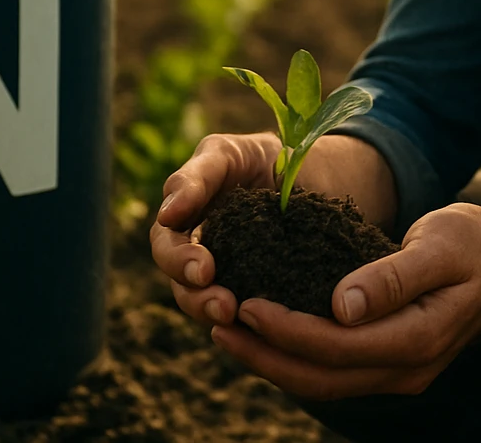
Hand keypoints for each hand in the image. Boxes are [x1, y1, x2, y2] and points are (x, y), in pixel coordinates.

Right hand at [150, 131, 280, 329]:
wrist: (314, 173)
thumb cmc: (261, 157)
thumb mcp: (228, 153)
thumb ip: (196, 177)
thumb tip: (166, 213)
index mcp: (183, 222)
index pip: (167, 247)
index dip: (179, 261)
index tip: (204, 269)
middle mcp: (199, 253)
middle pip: (183, 285)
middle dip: (198, 297)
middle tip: (223, 305)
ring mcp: (227, 276)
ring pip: (208, 305)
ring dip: (218, 314)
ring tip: (239, 316)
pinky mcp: (258, 293)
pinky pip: (247, 316)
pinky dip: (251, 324)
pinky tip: (265, 327)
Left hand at [209, 202, 480, 401]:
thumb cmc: (474, 245)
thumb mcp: (441, 245)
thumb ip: (395, 276)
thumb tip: (342, 306)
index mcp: (419, 338)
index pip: (339, 346)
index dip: (289, 330)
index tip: (248, 303)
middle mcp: (406, 369)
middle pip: (321, 377)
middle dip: (264, 355)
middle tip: (217, 323)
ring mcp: (397, 374)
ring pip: (322, 383)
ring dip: (271, 362)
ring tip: (226, 331)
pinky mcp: (386, 364)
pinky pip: (331, 372)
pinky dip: (292, 357)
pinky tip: (263, 334)